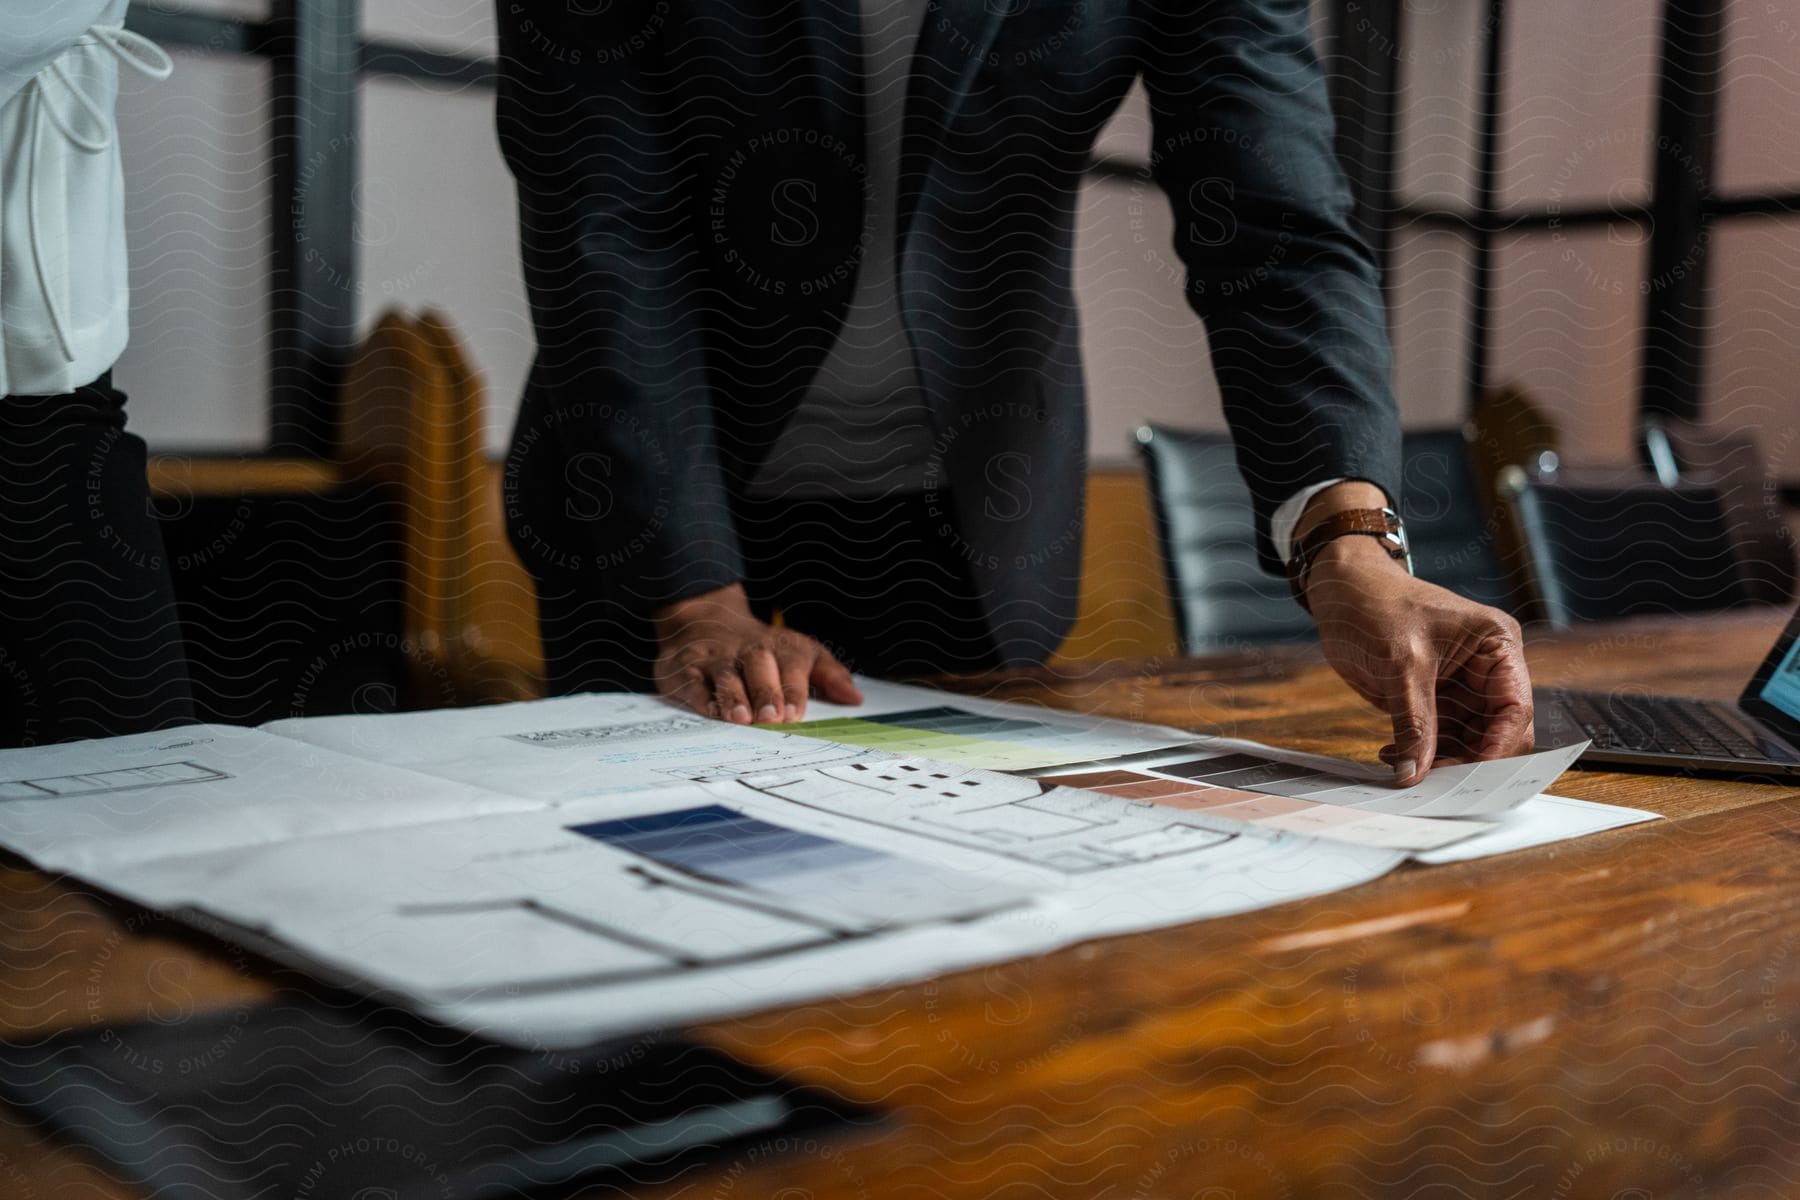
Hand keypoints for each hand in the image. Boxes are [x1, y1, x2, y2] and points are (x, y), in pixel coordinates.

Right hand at [653, 584, 862, 723]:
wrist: (706, 620)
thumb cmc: (763, 650)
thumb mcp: (800, 653)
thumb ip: (828, 675)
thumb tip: (855, 698)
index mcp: (780, 647)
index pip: (791, 663)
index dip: (794, 688)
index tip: (796, 711)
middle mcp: (748, 650)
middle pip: (759, 666)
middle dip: (766, 692)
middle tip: (772, 718)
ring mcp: (716, 658)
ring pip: (726, 674)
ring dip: (734, 696)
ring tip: (741, 718)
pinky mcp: (686, 668)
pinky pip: (692, 681)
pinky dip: (701, 697)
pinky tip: (710, 711)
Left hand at [1298, 489, 1533, 785]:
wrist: (1340, 590)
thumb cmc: (1376, 604)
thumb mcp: (1400, 664)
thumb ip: (1413, 722)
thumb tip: (1414, 773)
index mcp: (1497, 646)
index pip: (1514, 708)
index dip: (1498, 746)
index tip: (1471, 776)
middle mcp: (1487, 669)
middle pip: (1495, 732)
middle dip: (1468, 759)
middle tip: (1432, 781)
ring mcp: (1460, 686)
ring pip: (1466, 741)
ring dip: (1438, 760)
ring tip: (1404, 770)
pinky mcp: (1433, 698)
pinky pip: (1437, 737)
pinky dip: (1418, 752)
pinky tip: (1391, 756)